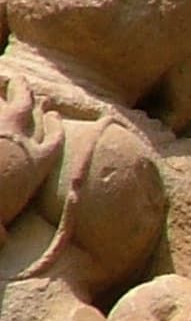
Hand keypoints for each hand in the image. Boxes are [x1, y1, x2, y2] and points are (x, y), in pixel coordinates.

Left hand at [0, 69, 59, 224]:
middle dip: (26, 93)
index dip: (53, 125)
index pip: (54, 137)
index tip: (52, 115)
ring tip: (4, 78)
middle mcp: (26, 134)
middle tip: (22, 84)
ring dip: (8, 85)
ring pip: (9, 94)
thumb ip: (0, 232)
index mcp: (41, 160)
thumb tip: (1, 242)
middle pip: (29, 106)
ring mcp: (2, 120)